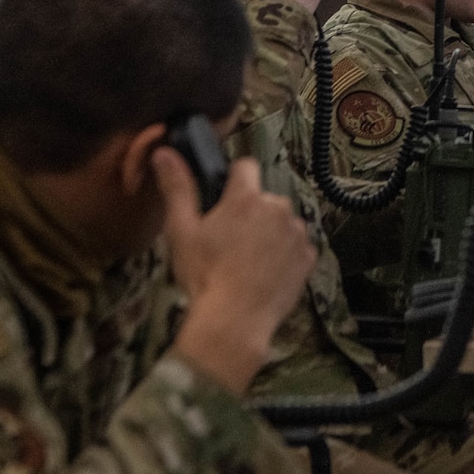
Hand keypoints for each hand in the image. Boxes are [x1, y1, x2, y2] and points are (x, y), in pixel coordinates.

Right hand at [157, 150, 315, 394]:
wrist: (235, 321)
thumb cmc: (204, 275)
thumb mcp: (182, 231)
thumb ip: (178, 188)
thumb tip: (164, 152)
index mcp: (246, 198)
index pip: (245, 166)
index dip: (233, 178)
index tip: (224, 197)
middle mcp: (278, 207)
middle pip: (264, 198)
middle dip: (250, 212)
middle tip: (229, 240)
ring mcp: (297, 232)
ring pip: (282, 222)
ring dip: (269, 233)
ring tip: (246, 261)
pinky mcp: (309, 256)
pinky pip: (296, 246)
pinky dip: (284, 255)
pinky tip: (265, 273)